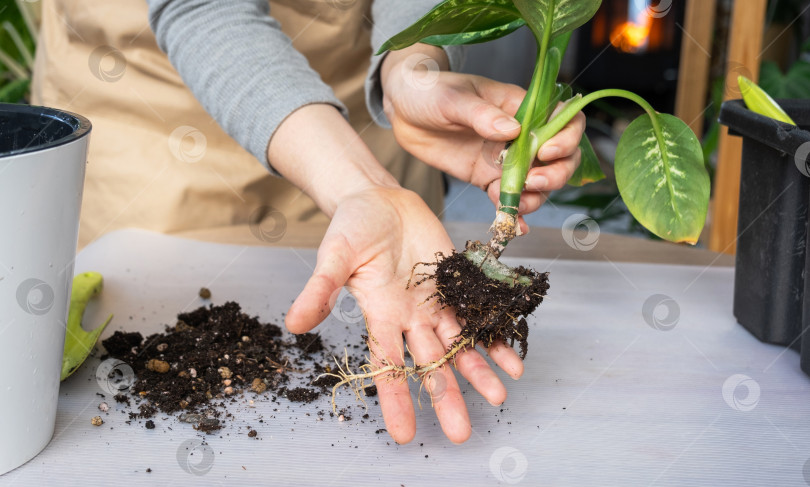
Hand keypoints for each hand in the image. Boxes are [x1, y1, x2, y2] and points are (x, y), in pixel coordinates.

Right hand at [285, 186, 523, 443]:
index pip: (388, 364)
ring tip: (499, 397)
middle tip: (461, 433)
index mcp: (380, 314)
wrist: (380, 198)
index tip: (404, 434)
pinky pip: (477, 314)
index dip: (396, 398)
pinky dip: (494, 336)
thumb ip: (319, 289)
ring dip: (477, 372)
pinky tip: (512, 358)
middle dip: (446, 397)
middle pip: (430, 364)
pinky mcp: (455, 283)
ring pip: (459, 345)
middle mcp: (409, 317)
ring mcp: (434, 302)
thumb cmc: (352, 226)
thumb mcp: (333, 255)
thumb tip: (293, 324)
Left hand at [381, 45, 585, 232]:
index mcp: (520, 107)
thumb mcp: (453, 97)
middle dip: (554, 175)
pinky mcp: (486, 178)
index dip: (566, 138)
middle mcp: (519, 135)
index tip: (545, 152)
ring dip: (534, 198)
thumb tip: (512, 131)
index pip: (563, 120)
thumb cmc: (430, 90)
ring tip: (513, 204)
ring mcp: (504, 159)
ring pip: (537, 184)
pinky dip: (512, 214)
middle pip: (559, 159)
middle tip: (531, 183)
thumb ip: (482, 114)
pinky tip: (512, 227)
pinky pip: (507, 198)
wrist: (403, 109)